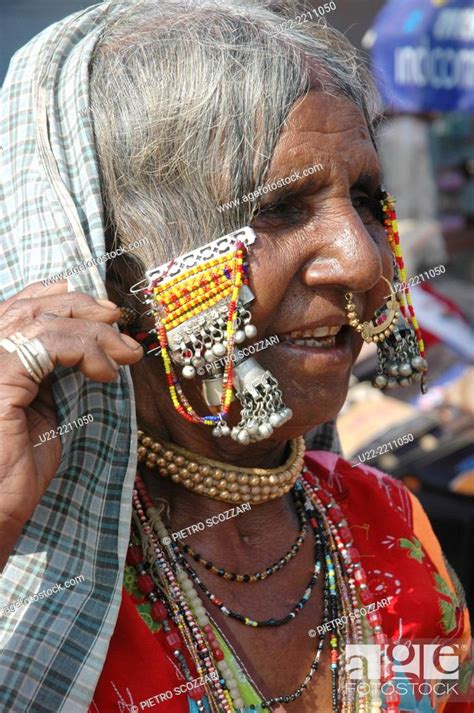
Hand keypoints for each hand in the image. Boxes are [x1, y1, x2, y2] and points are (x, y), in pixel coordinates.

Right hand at [0, 280, 142, 569]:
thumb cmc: (11, 473)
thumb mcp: (37, 411)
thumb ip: (49, 375)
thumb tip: (87, 349)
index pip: (19, 306)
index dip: (60, 297)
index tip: (102, 308)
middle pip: (32, 306)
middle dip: (84, 308)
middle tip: (120, 322)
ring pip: (45, 321)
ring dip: (95, 333)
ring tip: (125, 355)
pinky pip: (48, 344)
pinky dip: (85, 351)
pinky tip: (105, 373)